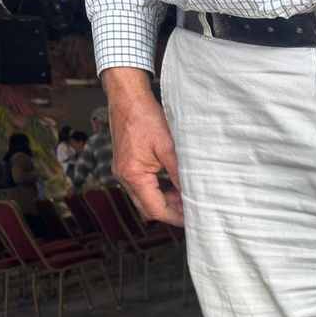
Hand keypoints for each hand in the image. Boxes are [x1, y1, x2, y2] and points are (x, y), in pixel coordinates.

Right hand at [101, 67, 183, 225]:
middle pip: (149, 208)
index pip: (155, 209)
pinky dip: (159, 190)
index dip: (175, 217)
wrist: (127, 97)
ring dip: (166, 200)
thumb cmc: (145, 117)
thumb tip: (191, 194)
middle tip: (192, 208)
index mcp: (133, 175)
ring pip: (146, 199)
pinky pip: (142, 187)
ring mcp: (123, 172)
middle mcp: (124, 177)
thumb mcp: (168, 147)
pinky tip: (174, 185)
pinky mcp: (126, 165)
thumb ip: (179, 173)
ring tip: (186, 196)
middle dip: (171, 211)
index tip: (192, 218)